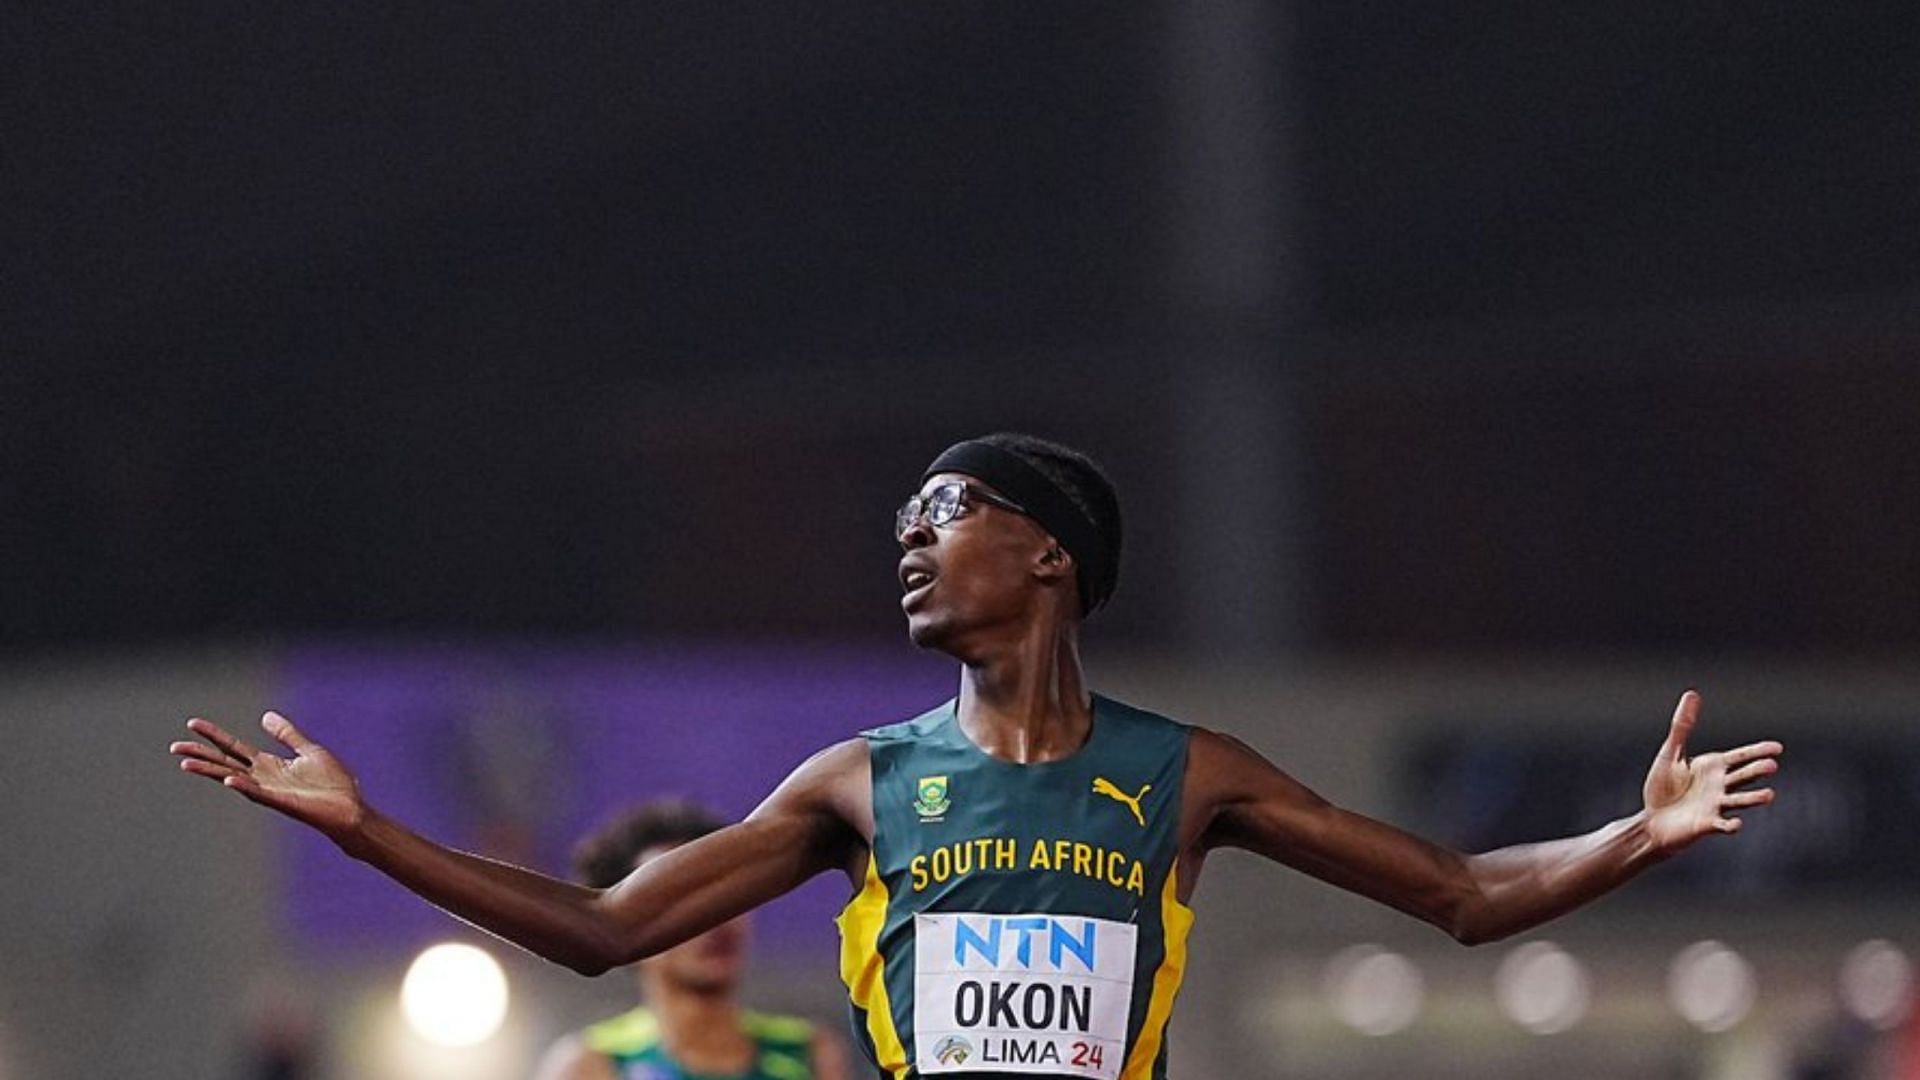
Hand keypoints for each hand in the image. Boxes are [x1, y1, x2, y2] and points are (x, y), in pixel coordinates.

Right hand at [171, 712, 366, 841]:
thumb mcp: (308, 750)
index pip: (234, 747)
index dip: (214, 735)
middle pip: (225, 762)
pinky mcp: (281, 801)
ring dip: (210, 770)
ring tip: (186, 762)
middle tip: (175, 746)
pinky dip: (242, 786)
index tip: (192, 723)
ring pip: (232, 777)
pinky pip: (257, 793)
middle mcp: (263, 777)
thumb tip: (265, 715)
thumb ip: (287, 734)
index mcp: (269, 764)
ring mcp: (270, 790)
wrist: (350, 808)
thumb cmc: (332, 784)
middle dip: (201, 753)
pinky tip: (227, 779)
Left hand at [1642, 690, 1781, 853]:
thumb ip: (1682, 725)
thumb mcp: (1670, 752)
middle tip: (1772, 765)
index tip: (1777, 748)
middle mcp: (1720, 786)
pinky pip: (1721, 825)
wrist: (1652, 822)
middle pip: (1743, 776)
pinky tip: (1736, 823)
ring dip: (1753, 798)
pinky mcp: (1706, 824)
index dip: (1758, 752)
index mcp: (1713, 767)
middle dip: (1757, 771)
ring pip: (1739, 800)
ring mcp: (1715, 806)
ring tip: (1769, 795)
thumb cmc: (1662, 788)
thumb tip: (1692, 694)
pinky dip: (1730, 825)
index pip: (1741, 757)